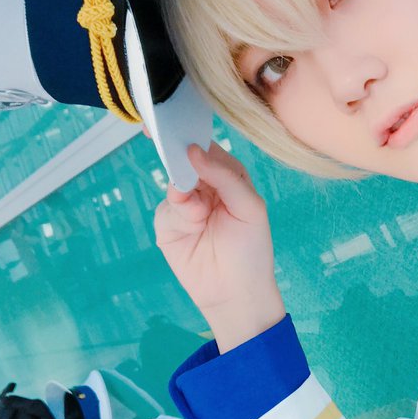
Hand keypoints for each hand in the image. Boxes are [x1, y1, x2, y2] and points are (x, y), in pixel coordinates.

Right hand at [154, 143, 285, 350]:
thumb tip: (194, 151)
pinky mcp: (169, 225)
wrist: (235, 292)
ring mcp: (185, 205)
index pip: (209, 150)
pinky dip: (179, 217)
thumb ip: (226, 176)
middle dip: (182, 163)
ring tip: (201, 216)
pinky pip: (166, 210)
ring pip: (174, 185)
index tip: (179, 126)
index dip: (194, 138)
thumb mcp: (250, 207)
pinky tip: (194, 229)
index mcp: (229, 178)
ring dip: (186, 197)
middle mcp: (205, 188)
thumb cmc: (251, 250)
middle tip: (188, 167)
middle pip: (185, 162)